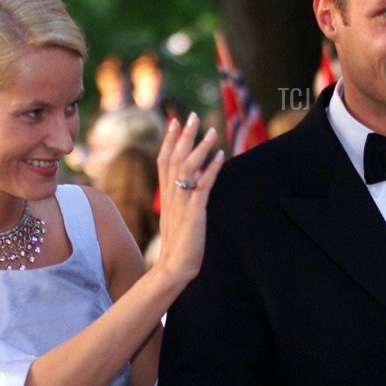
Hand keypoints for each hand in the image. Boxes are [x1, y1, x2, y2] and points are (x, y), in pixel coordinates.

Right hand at [153, 112, 222, 284]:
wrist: (173, 269)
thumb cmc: (178, 248)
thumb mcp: (177, 220)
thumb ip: (180, 202)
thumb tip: (191, 186)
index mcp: (166, 197)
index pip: (164, 161)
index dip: (170, 140)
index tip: (175, 122)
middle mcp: (171, 196)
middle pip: (174, 158)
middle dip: (183, 136)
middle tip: (191, 116)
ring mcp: (181, 204)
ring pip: (187, 168)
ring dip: (200, 148)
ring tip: (211, 130)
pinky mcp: (194, 213)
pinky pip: (203, 186)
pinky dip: (212, 169)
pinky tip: (221, 156)